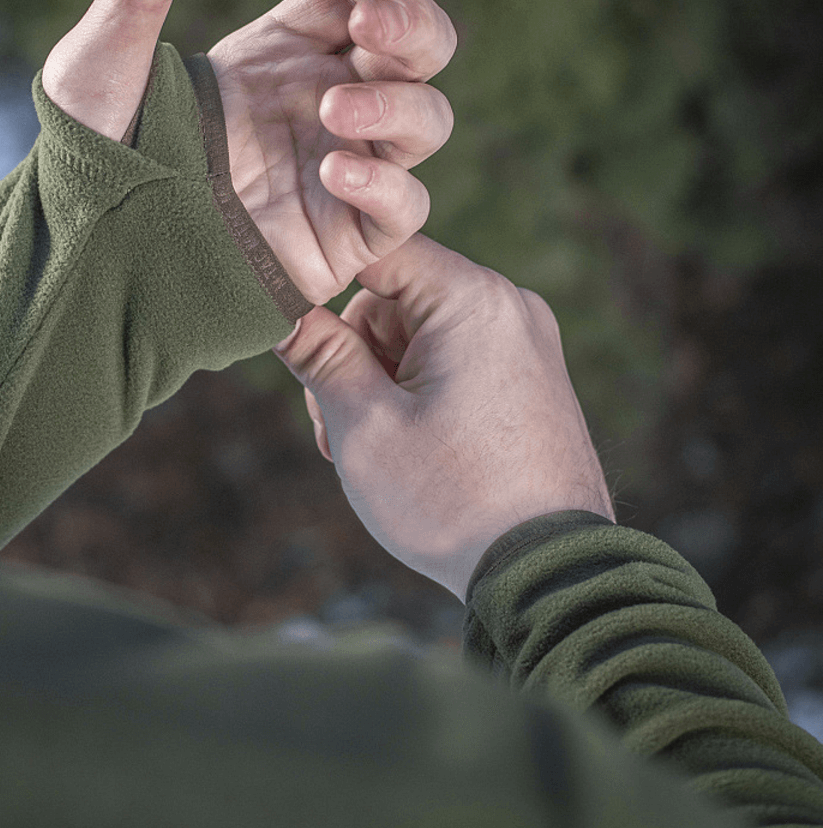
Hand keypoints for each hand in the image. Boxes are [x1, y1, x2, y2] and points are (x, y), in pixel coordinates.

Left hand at [41, 0, 456, 304]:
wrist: (98, 254)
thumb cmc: (97, 155)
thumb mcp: (103, 65)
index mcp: (282, 50)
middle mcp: (324, 100)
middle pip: (419, 49)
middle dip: (416, 26)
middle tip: (373, 24)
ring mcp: (342, 166)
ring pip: (427, 121)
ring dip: (400, 104)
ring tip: (332, 109)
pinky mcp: (345, 235)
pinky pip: (405, 208)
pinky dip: (388, 187)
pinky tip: (334, 173)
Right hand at [273, 232, 616, 603]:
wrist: (550, 576)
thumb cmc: (452, 499)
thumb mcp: (364, 424)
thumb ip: (316, 353)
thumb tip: (277, 307)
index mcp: (473, 300)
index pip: (374, 250)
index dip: (320, 278)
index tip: (289, 319)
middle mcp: (508, 307)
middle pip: (393, 298)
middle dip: (353, 354)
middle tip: (337, 423)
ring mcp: (525, 343)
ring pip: (417, 333)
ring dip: (380, 380)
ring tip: (373, 449)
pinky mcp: (528, 378)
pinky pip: (452, 359)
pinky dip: (417, 392)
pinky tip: (406, 446)